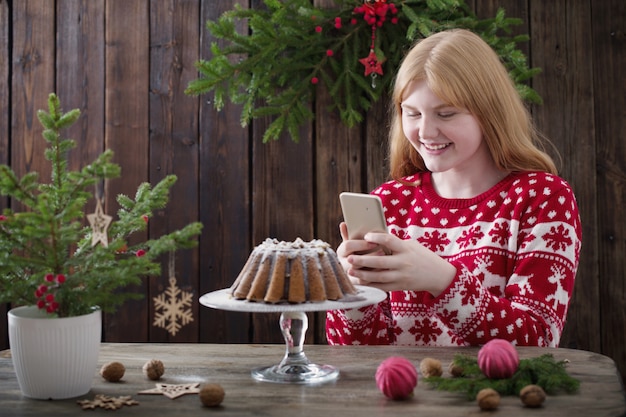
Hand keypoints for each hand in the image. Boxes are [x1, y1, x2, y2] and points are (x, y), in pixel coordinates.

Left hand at [338, 225, 456, 296]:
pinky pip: (382, 286)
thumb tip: (376, 238)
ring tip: (351, 271)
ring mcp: (401, 276)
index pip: (389, 241)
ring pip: (379, 277)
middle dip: (363, 260)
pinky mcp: (400, 286)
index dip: (377, 238)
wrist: (438, 275)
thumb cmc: (423, 256)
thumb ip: (396, 243)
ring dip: (363, 274)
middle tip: (350, 258)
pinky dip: (370, 285)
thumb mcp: (412, 246)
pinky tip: (359, 282)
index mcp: (406, 249)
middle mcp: (403, 263)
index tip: (366, 236)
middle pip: (380, 262)